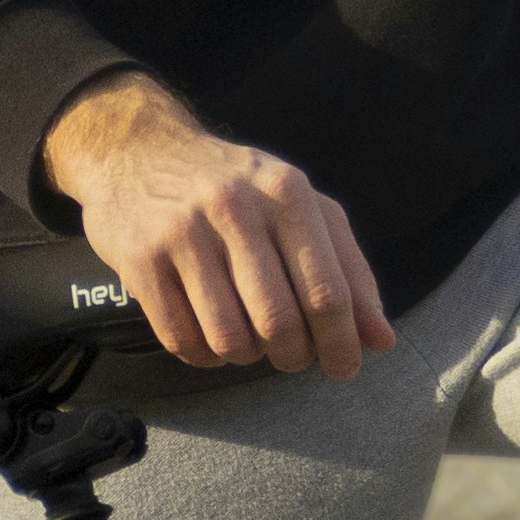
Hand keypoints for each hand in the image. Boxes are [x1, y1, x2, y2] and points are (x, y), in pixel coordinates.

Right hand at [39, 76, 388, 374]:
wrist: (138, 152)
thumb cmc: (235, 187)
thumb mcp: (300, 208)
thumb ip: (347, 270)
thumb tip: (381, 340)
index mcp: (285, 191)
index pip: (326, 290)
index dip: (341, 342)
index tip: (344, 367)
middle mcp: (234, 207)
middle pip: (279, 322)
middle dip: (293, 355)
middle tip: (291, 354)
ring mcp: (182, 233)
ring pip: (230, 339)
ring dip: (246, 356)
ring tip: (248, 338)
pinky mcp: (141, 259)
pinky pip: (183, 340)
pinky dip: (204, 354)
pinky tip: (209, 334)